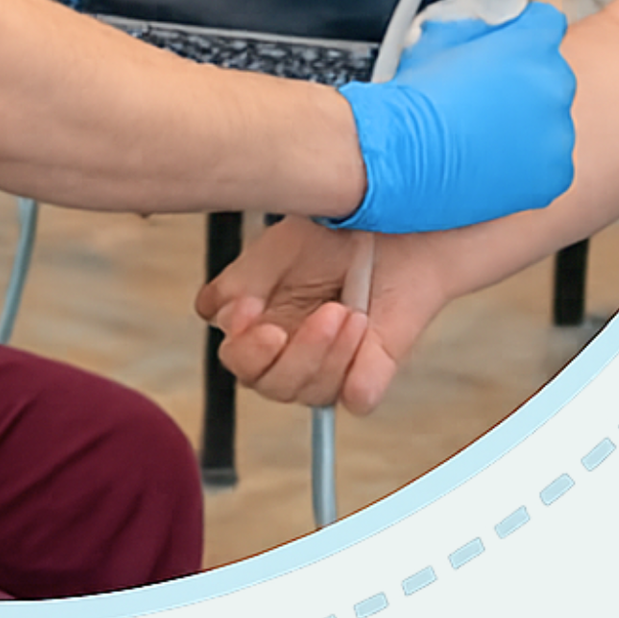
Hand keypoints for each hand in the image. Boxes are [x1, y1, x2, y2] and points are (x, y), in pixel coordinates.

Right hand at [194, 218, 450, 413]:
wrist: (396, 220)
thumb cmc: (335, 231)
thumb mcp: (276, 247)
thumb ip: (241, 283)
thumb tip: (223, 317)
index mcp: (260, 322)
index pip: (237, 357)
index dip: (245, 345)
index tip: (252, 309)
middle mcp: (290, 349)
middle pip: (269, 383)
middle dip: (295, 354)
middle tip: (323, 313)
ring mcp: (331, 364)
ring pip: (311, 392)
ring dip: (329, 352)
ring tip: (351, 311)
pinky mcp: (370, 372)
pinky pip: (357, 397)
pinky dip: (359, 376)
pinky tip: (363, 334)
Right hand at [328, 3, 575, 233]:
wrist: (399, 153)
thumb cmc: (410, 97)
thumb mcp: (437, 40)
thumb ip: (475, 29)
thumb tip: (480, 32)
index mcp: (532, 44)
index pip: (545, 25)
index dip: (522, 35)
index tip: (505, 49)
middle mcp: (555, 85)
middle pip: (549, 77)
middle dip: (522, 86)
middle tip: (483, 101)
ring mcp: (558, 133)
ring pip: (549, 124)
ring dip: (524, 128)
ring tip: (478, 138)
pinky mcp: (555, 174)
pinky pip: (548, 165)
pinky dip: (524, 167)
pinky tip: (487, 165)